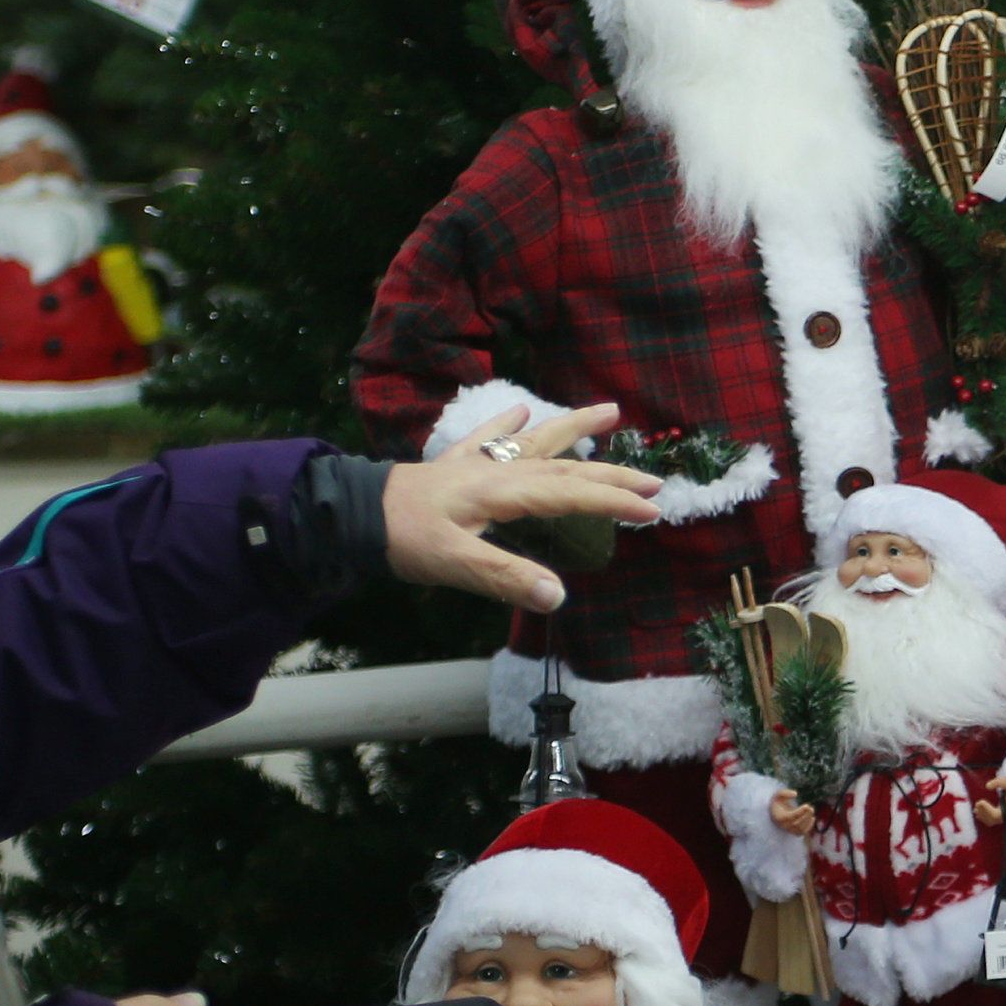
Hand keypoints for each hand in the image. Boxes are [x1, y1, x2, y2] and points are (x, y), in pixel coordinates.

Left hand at [384, 401, 663, 612]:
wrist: (350, 512)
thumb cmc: (403, 539)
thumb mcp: (455, 564)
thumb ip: (507, 578)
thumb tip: (559, 596)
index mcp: (504, 492)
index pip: (571, 495)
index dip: (614, 502)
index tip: (653, 510)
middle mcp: (498, 470)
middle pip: (566, 467)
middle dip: (612, 473)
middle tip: (654, 479)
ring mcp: (477, 463)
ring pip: (537, 441)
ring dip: (573, 426)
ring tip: (609, 410)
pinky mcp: (455, 465)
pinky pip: (489, 437)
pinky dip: (507, 423)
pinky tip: (520, 409)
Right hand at [767, 788, 820, 837]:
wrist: (775, 811)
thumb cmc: (778, 801)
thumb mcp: (778, 794)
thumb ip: (785, 793)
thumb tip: (795, 794)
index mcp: (778, 817)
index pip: (790, 817)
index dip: (799, 812)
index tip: (807, 806)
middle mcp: (783, 825)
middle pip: (796, 824)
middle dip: (805, 816)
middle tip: (811, 808)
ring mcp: (788, 830)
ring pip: (800, 830)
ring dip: (808, 821)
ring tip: (811, 810)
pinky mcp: (793, 832)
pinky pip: (801, 833)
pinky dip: (808, 827)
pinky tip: (812, 818)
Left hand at [974, 773, 1005, 825]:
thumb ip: (997, 782)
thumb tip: (987, 786)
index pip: (996, 814)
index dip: (987, 809)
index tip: (980, 801)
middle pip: (992, 819)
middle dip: (982, 812)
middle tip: (977, 803)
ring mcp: (1004, 817)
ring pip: (990, 821)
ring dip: (982, 815)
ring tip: (976, 807)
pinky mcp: (1001, 817)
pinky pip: (991, 821)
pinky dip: (983, 818)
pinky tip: (978, 812)